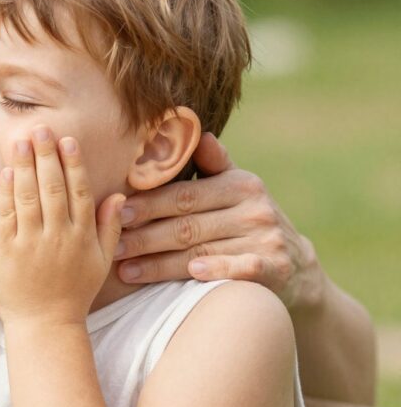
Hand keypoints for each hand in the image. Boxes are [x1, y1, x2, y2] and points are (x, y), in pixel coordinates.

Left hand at [0, 127, 124, 328]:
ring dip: (25, 166)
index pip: (78, 191)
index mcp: (82, 236)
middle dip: (46, 155)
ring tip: (20, 141)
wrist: (44, 325)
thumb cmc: (73, 292)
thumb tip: (119, 195)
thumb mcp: (100, 262)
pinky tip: (6, 172)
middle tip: (39, 127)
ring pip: (29, 197)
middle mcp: (58, 237)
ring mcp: (31, 243)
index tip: (66, 139)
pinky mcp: (6, 251)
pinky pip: (6, 216)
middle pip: (53, 188)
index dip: (72, 163)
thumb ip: (110, 228)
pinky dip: (6, 193)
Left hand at [113, 133, 321, 308]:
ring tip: (125, 270)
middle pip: (187, 224)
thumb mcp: (235, 189)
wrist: (295, 266)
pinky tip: (193, 273)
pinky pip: (242, 268)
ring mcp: (266, 238)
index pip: (184, 195)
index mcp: (240, 184)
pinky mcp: (276, 267)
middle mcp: (255, 208)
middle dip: (144, 236)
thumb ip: (213, 164)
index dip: (148, 203)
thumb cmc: (246, 221)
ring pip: (202, 249)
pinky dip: (218, 268)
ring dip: (161, 263)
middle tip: (111, 245)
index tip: (115, 211)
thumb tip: (198, 133)